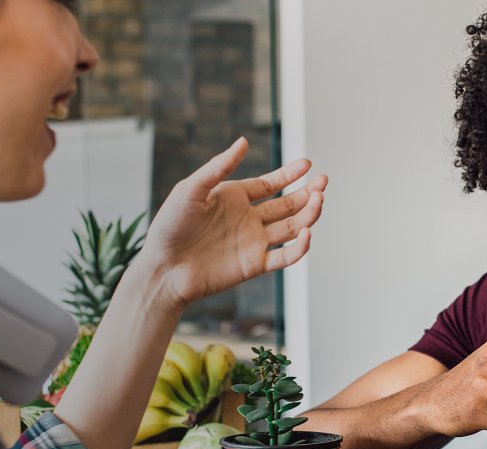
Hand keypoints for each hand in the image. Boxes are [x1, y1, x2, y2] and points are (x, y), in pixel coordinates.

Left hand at [139, 137, 325, 309]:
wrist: (163, 269)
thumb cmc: (170, 227)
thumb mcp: (191, 189)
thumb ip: (219, 167)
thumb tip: (244, 141)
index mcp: (234, 198)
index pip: (271, 184)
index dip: (290, 174)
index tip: (308, 164)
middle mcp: (248, 219)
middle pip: (287, 204)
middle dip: (307, 193)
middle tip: (323, 182)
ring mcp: (254, 242)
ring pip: (292, 227)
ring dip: (309, 214)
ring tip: (319, 200)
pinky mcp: (255, 265)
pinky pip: (285, 256)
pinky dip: (300, 247)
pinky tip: (307, 233)